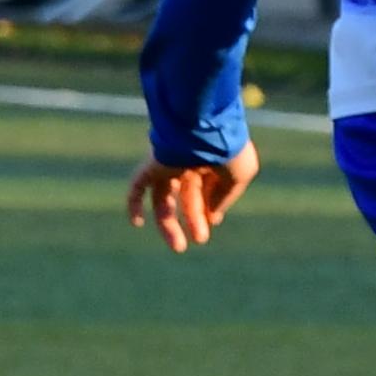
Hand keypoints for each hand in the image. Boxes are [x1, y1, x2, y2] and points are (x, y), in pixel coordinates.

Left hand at [125, 139, 257, 251]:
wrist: (206, 127)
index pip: (208, 189)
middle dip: (194, 219)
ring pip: (163, 199)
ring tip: (178, 247)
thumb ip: (226, 197)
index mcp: (212, 160)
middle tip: (201, 239)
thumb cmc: (229, 149)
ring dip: (168, 223)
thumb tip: (212, 215)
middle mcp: (189, 162)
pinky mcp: (152, 164)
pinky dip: (134, 204)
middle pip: (187, 197)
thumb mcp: (241, 175)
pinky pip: (137, 186)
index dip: (210, 207)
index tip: (213, 222)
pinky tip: (136, 223)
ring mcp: (169, 164)